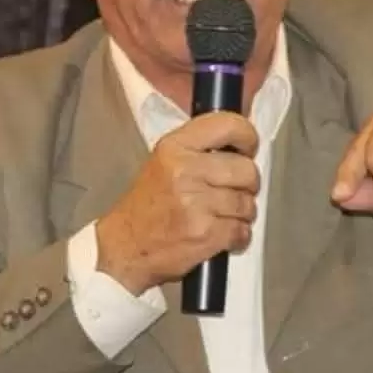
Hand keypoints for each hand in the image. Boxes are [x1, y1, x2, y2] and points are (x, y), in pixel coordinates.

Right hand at [95, 111, 259, 294]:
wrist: (124, 247)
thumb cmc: (147, 205)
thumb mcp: (164, 161)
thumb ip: (198, 149)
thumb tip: (241, 146)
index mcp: (175, 146)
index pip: (228, 125)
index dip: (247, 137)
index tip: (248, 149)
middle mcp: (185, 170)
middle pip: (246, 170)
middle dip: (248, 183)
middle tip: (234, 190)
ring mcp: (196, 203)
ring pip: (247, 203)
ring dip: (242, 213)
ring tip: (222, 216)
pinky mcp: (205, 234)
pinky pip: (242, 231)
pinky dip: (238, 236)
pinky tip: (221, 235)